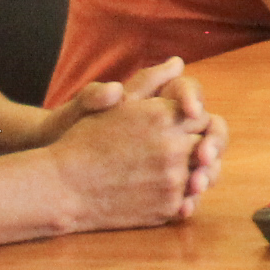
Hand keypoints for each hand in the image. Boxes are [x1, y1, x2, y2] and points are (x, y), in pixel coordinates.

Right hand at [46, 57, 221, 229]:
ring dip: (195, 173)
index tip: (184, 129)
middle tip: (186, 153)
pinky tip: (166, 192)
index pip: (204, 117)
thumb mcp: (114, 106)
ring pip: (204, 174)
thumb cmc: (84, 141)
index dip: (195, 124)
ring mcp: (174, 180)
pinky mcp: (169, 207)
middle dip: (200, 147)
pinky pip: (191, 200)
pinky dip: (184, 197)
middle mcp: (174, 147)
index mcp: (164, 117)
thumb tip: (178, 63)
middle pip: (208, 144)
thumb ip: (150, 82)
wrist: (62, 187)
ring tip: (177, 173)